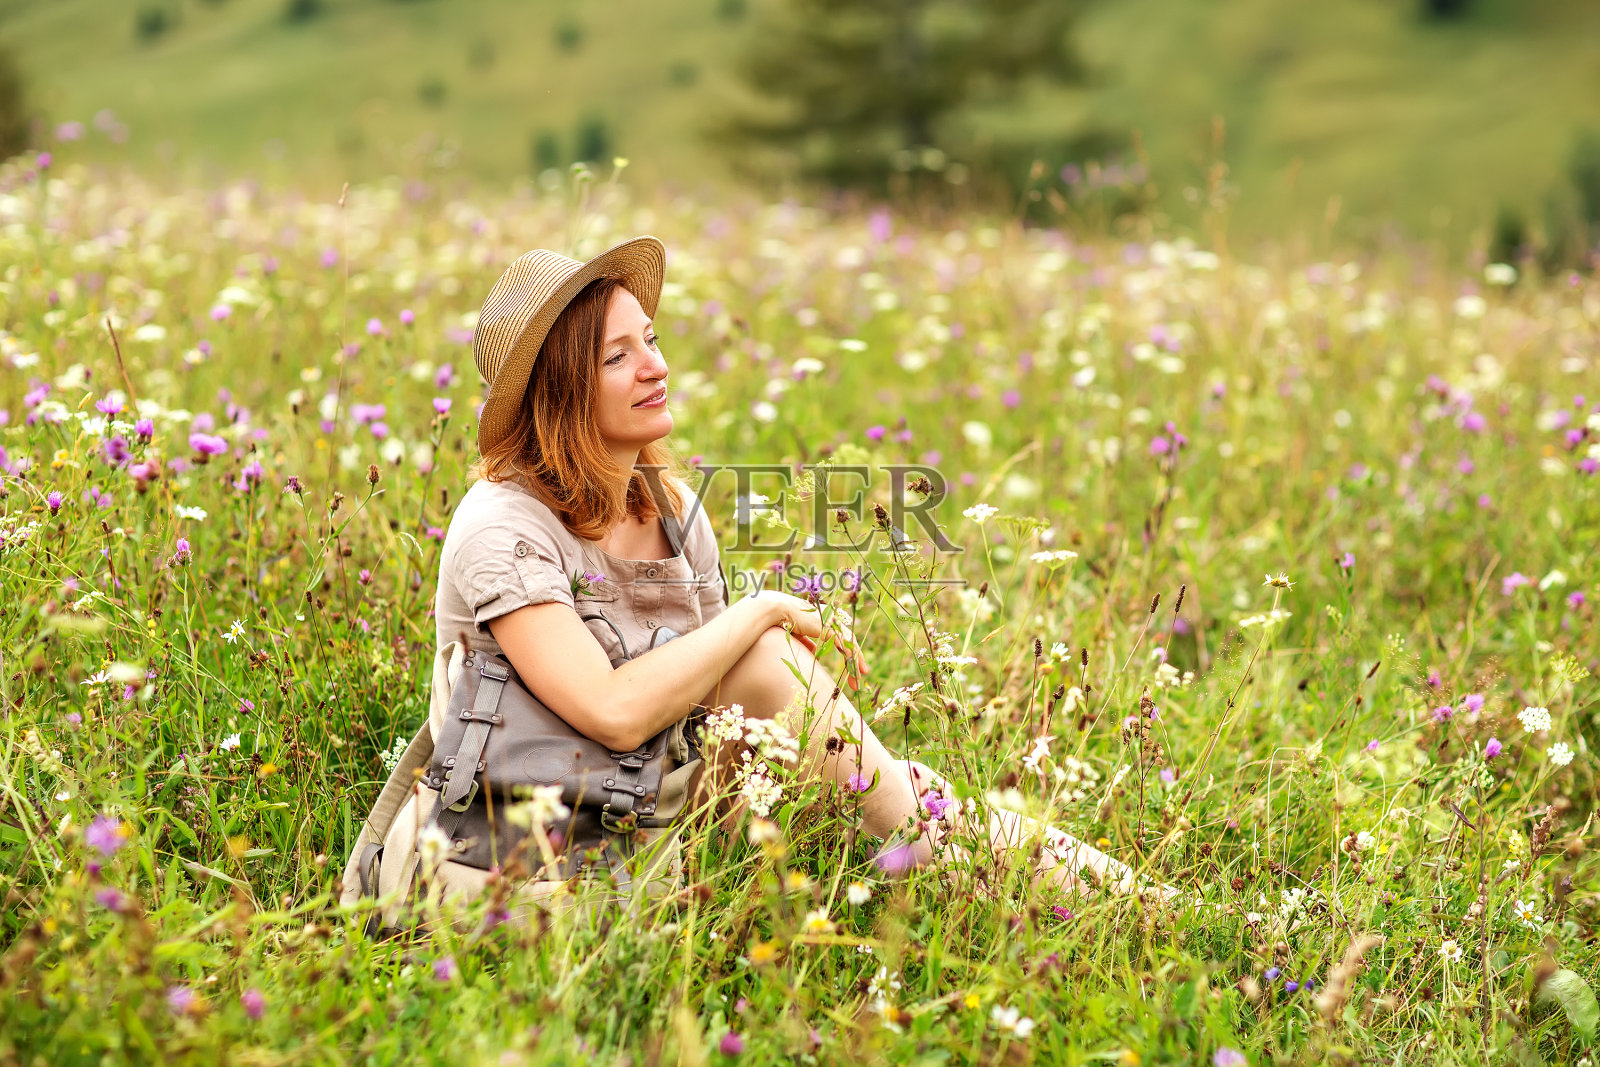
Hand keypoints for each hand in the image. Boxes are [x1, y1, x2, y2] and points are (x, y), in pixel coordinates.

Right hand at [747, 591, 867, 687]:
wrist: (777, 611)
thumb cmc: (783, 621)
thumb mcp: (799, 636)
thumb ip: (809, 643)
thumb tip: (816, 655)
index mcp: (826, 620)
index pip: (841, 638)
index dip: (848, 652)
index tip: (853, 667)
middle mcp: (832, 619)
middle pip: (849, 642)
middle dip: (855, 660)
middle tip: (860, 676)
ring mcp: (831, 623)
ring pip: (850, 645)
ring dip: (855, 662)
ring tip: (858, 679)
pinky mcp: (829, 628)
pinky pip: (845, 645)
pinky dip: (852, 658)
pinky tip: (855, 669)